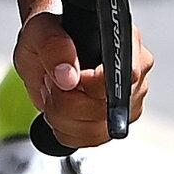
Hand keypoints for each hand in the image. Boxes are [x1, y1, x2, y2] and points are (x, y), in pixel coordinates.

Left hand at [13, 8, 150, 147]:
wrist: (46, 49)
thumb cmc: (49, 36)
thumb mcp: (40, 32)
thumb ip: (54, 48)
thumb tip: (68, 77)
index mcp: (123, 41)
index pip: (124, 74)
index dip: (90, 85)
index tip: (66, 80)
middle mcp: (133, 70)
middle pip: (107, 109)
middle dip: (66, 102)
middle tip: (53, 81)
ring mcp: (129, 98)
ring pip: (97, 131)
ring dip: (63, 118)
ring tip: (57, 93)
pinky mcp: (118, 121)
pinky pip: (91, 141)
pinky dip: (67, 131)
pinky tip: (62, 110)